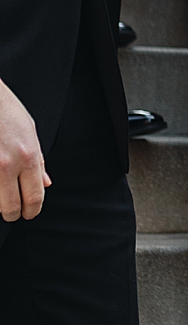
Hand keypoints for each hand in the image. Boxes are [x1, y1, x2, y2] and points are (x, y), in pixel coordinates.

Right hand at [0, 77, 46, 222]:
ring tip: (2, 199)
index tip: (30, 213)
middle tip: (13, 213)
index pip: (34, 197)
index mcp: (28, 156)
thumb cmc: (5, 110)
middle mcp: (7, 164)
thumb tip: (45, 184)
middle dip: (14, 214)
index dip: (33, 211)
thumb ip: (38, 161)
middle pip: (12, 207)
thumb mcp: (30, 131)